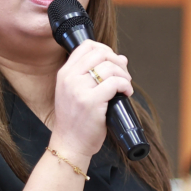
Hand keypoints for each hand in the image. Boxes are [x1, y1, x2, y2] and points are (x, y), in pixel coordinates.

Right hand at [47, 40, 132, 162]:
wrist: (69, 144)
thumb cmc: (75, 120)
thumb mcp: (75, 92)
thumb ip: (93, 74)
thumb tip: (121, 58)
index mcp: (64, 73)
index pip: (86, 46)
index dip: (105, 49)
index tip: (113, 61)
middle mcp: (69, 78)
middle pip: (100, 53)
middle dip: (117, 61)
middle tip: (123, 75)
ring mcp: (79, 89)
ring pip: (110, 67)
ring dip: (124, 75)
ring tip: (125, 86)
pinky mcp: (91, 102)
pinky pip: (115, 83)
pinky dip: (125, 86)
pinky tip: (126, 94)